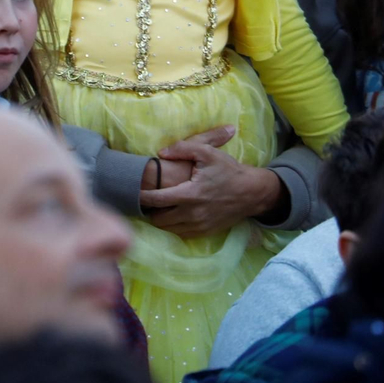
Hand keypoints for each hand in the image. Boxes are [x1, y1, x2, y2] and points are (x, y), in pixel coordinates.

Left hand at [139, 126, 285, 237]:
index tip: (132, 190)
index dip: (141, 196)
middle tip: (143, 200)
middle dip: (149, 210)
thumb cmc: (228, 170)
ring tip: (155, 207)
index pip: (157, 200)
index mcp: (191, 194)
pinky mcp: (204, 232)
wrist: (251, 192)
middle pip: (158, 219)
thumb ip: (183, 148)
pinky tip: (170, 214)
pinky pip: (180, 233)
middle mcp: (193, 213)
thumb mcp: (208, 153)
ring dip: (159, 219)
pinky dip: (172, 225)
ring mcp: (199, 225)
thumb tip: (160, 153)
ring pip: (168, 229)